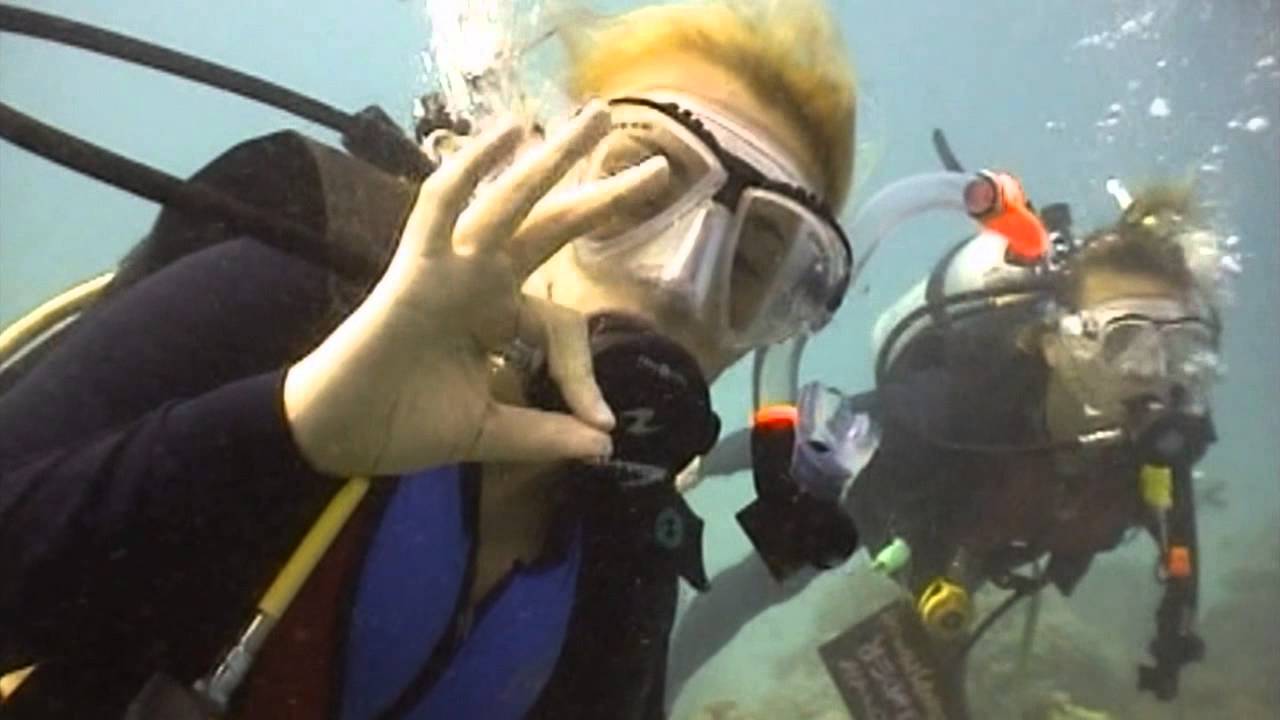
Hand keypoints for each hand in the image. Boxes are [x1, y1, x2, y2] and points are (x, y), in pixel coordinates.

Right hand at [283, 100, 668, 476]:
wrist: (341, 438)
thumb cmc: (404, 426)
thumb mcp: (492, 434)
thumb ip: (545, 435)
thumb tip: (603, 447)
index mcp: (501, 318)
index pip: (564, 326)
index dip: (585, 376)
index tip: (598, 422)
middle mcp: (483, 282)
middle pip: (555, 227)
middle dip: (603, 196)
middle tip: (660, 167)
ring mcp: (452, 268)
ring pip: (511, 200)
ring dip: (555, 159)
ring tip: (599, 117)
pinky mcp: (417, 266)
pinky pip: (442, 206)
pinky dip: (472, 169)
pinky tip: (509, 133)